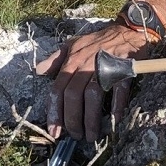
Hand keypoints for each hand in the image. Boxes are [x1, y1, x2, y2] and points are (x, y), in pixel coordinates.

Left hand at [35, 21, 153, 141]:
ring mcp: (105, 66)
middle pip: (73, 95)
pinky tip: (114, 121)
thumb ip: (55, 59)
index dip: (55, 111)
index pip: (58, 89)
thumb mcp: (73, 45)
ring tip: (91, 136)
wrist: (127, 29)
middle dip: (72, 119)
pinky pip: (119, 90)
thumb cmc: (98, 40)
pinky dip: (116, 106)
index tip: (54, 131)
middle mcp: (86, 64)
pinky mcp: (125, 68)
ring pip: (93, 96)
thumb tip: (38, 71)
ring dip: (91, 119)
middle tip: (75, 136)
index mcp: (72, 60)